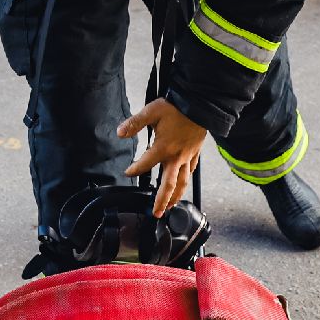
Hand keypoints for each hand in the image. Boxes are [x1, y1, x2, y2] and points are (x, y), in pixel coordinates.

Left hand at [121, 99, 207, 216]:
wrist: (200, 105)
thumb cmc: (176, 108)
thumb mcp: (152, 112)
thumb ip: (135, 123)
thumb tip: (120, 133)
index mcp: (163, 148)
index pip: (145, 165)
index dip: (135, 170)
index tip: (128, 173)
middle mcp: (176, 157)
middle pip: (168, 185)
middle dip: (161, 201)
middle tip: (156, 213)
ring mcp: (187, 157)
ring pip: (182, 182)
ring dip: (176, 196)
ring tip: (171, 206)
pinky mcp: (196, 153)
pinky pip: (191, 171)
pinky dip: (186, 180)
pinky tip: (184, 183)